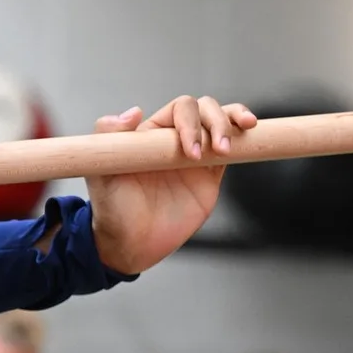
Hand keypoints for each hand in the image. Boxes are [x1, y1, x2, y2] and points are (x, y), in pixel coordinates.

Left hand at [86, 96, 255, 273]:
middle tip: (216, 150)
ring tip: (229, 145)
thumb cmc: (113, 209)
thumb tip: (132, 112)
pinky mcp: (211, 174)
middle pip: (206, 110)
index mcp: (151, 133)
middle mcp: (175, 138)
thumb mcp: (103, 174)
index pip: (180, 109)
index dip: (191, 121)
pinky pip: (233, 148)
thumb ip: (108, 138)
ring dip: (232, 122)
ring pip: (222, 121)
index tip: (189, 150)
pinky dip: (244, 139)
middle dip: (216, 122)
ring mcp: (196, 155)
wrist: (133, 243)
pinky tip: (250, 135)